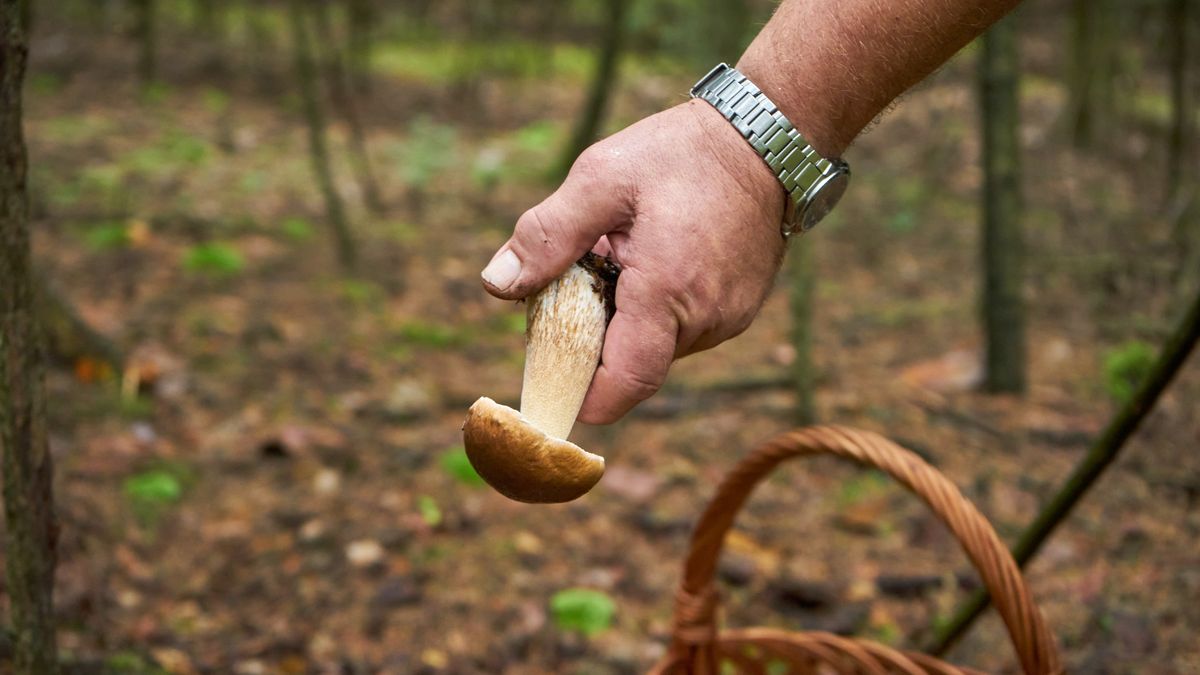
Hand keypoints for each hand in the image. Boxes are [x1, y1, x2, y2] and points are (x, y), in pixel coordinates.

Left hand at [481, 99, 786, 423]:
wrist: (767, 137)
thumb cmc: (682, 153)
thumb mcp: (601, 178)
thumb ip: (547, 235)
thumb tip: (497, 283)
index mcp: (666, 292)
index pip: (624, 383)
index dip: (582, 400)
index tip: (547, 392)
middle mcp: (706, 318)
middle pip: (633, 366)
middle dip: (595, 342)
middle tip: (572, 289)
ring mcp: (729, 318)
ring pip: (658, 349)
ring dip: (627, 323)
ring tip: (619, 261)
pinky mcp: (739, 310)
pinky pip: (684, 331)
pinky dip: (656, 312)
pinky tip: (650, 263)